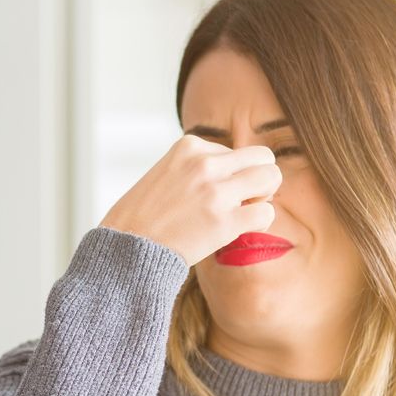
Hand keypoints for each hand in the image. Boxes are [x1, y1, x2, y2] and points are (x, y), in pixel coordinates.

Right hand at [99, 134, 280, 266]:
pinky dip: (260, 222)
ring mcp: (215, 192)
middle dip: (259, 177)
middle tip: (245, 198)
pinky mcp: (223, 222)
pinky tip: (240, 230)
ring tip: (245, 211)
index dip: (230, 174)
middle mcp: (204, 164)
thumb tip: (233, 172)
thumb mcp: (164, 173)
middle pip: (262, 156)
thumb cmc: (141, 217)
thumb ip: (195, 166)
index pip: (233, 151)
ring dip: (265, 196)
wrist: (124, 249)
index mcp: (189, 146)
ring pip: (271, 177)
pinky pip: (266, 213)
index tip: (212, 193)